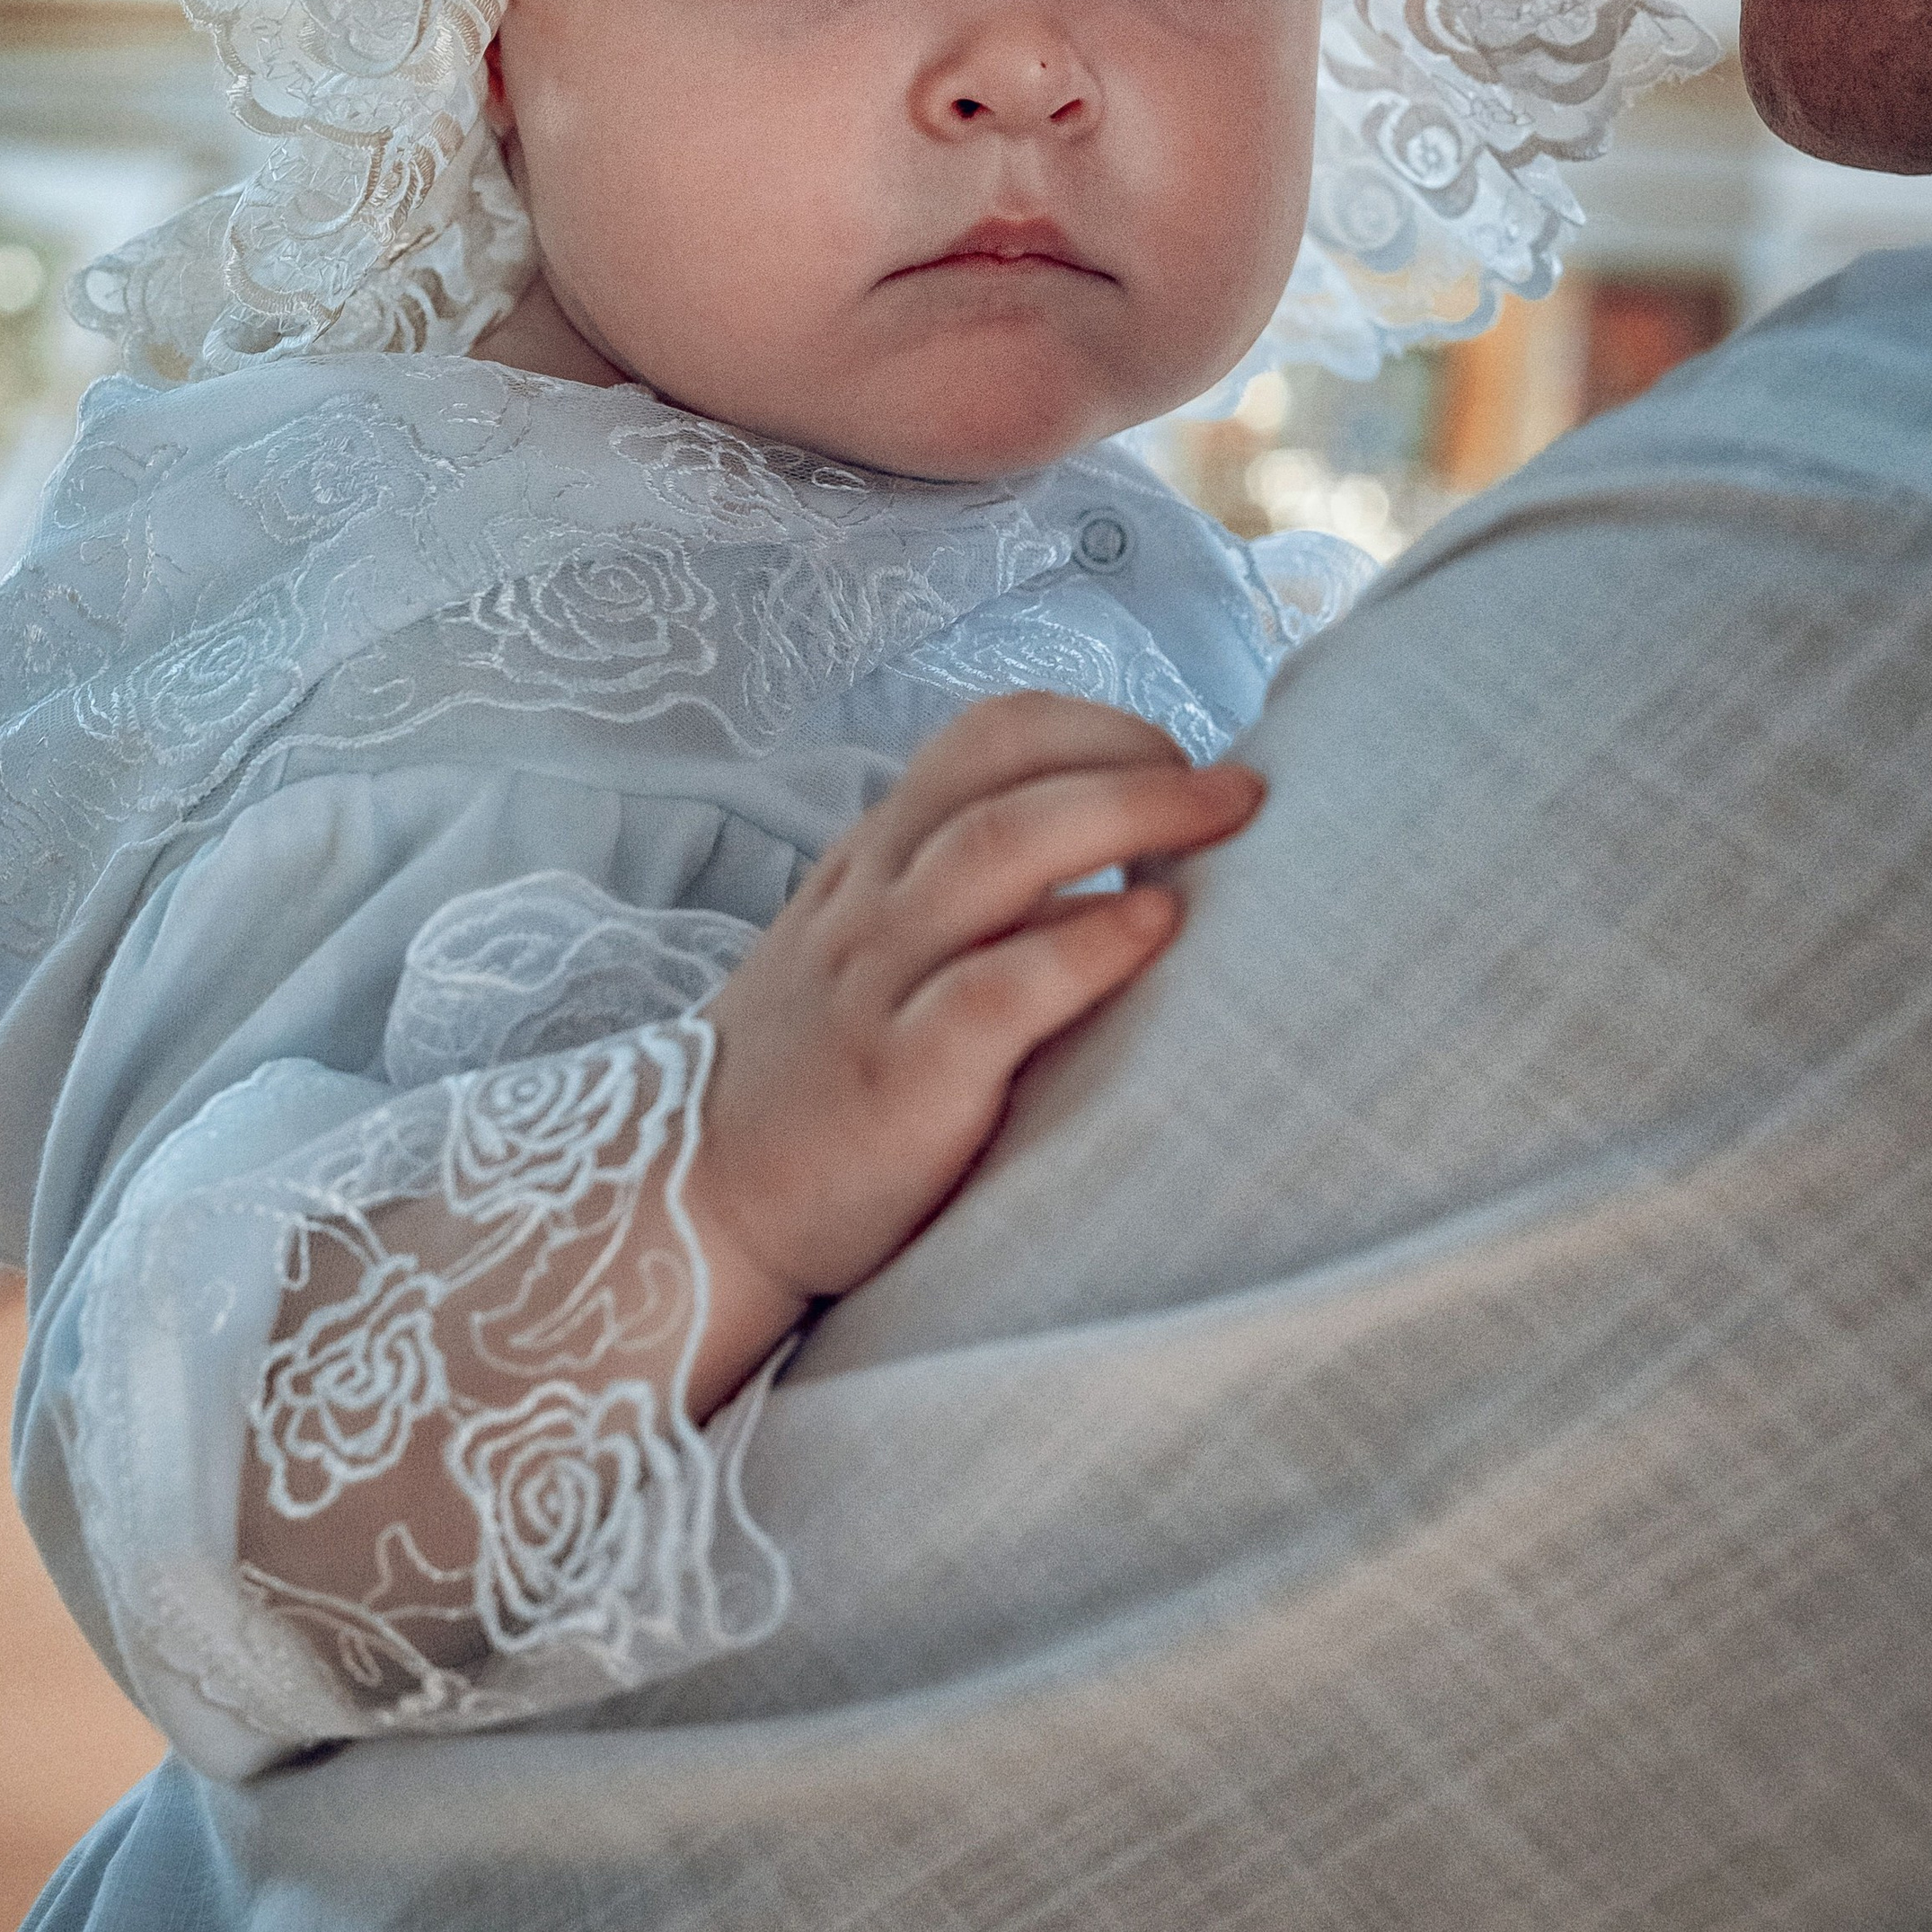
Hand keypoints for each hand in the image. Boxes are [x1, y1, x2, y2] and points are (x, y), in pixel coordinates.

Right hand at [682, 694, 1262, 1411]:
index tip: (1178, 762)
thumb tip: (1135, 873)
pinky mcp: (900, 1077)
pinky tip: (1152, 930)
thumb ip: (970, 906)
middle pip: (1005, 772)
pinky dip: (1085, 945)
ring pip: (1000, 848)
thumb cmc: (819, 1083)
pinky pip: (997, 987)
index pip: (985, 738)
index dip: (1094, 728)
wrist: (694, 1204)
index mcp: (874, 861)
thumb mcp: (873, 957)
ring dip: (1130, 814)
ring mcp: (880, 983)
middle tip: (1238, 790)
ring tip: (1224, 823)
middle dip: (1136, 756)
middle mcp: (876, 901)